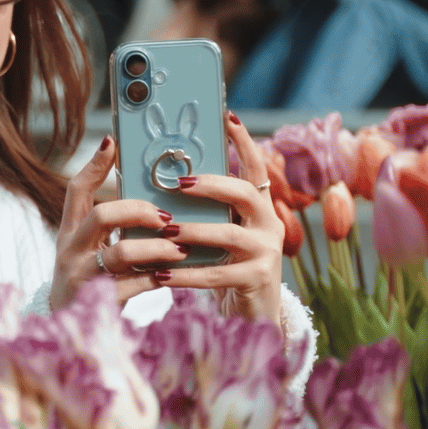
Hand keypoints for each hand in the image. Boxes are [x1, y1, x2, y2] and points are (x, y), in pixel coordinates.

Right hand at [50, 136, 175, 309]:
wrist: (64, 330)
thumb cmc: (86, 282)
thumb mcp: (86, 251)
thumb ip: (109, 229)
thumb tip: (148, 200)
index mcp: (69, 233)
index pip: (76, 191)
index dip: (94, 166)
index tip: (113, 142)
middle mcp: (71, 251)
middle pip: (101, 216)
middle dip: (138, 210)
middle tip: (166, 215)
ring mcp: (82, 276)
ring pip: (120, 253)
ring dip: (156, 247)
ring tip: (179, 248)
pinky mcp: (98, 302)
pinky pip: (132, 285)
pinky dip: (156, 278)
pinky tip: (173, 276)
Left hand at [161, 111, 286, 325]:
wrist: (250, 313)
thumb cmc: (224, 264)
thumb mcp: (218, 231)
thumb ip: (205, 209)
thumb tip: (164, 178)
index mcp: (258, 207)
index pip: (253, 167)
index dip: (242, 141)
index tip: (227, 115)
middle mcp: (268, 224)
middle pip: (243, 193)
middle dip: (210, 185)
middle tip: (177, 183)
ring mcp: (266, 252)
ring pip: (228, 234)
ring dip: (193, 231)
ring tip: (164, 231)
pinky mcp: (257, 279)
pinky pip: (216, 274)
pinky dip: (185, 274)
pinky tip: (159, 274)